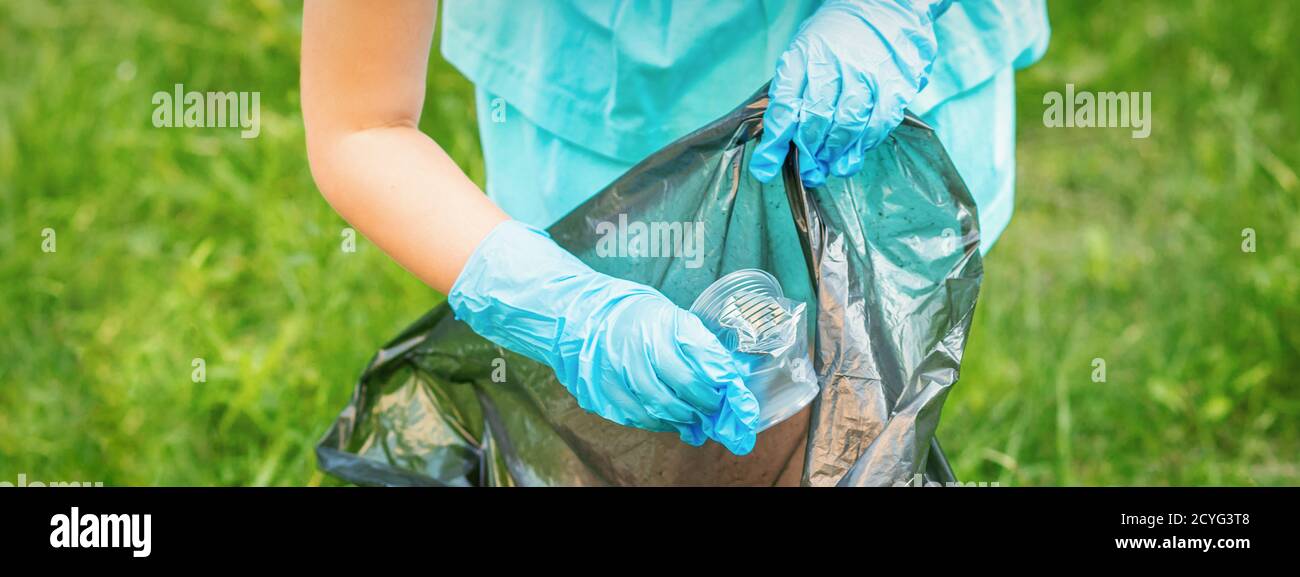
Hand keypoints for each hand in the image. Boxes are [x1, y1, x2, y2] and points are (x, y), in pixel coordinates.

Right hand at [448, 220, 759, 454]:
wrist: (571, 314)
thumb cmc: (622, 310)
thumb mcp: (662, 311)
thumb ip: (691, 338)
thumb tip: (724, 367)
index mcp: (657, 326)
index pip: (701, 362)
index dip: (722, 382)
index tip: (734, 391)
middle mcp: (637, 351)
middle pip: (684, 390)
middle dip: (706, 405)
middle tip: (716, 409)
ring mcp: (617, 376)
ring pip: (661, 409)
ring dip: (684, 417)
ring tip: (695, 417)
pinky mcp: (602, 394)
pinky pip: (637, 416)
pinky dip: (657, 421)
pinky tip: (667, 418)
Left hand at [749, 0, 949, 186]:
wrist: (884, 7)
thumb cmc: (836, 37)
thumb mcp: (804, 53)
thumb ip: (792, 92)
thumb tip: (779, 140)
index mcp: (803, 56)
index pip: (784, 106)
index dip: (774, 143)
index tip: (765, 169)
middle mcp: (832, 64)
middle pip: (815, 120)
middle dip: (807, 154)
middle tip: (807, 171)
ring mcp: (864, 74)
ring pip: (845, 125)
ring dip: (834, 154)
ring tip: (828, 167)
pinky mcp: (893, 84)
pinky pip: (876, 124)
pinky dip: (862, 145)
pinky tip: (853, 155)